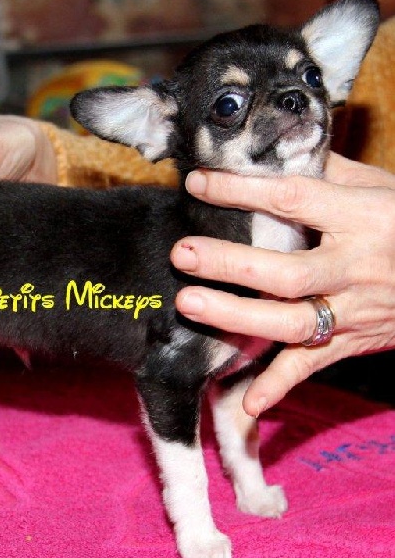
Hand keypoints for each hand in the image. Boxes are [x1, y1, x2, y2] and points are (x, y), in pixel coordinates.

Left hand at [170, 152, 394, 415]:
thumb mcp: (378, 187)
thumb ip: (326, 172)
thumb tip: (272, 156)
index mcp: (361, 218)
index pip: (292, 199)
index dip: (242, 191)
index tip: (197, 184)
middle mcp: (355, 267)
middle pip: (285, 272)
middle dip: (229, 265)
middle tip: (182, 254)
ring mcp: (353, 310)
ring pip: (290, 322)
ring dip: (236, 318)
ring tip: (189, 305)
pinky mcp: (351, 342)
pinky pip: (311, 366)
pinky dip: (278, 386)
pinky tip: (246, 402)